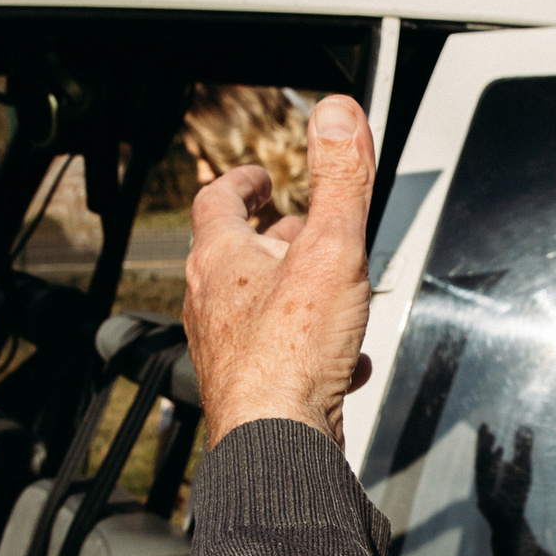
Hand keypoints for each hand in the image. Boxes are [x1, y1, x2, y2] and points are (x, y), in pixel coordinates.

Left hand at [184, 95, 376, 445]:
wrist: (278, 442)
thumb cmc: (291, 354)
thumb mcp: (330, 249)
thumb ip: (339, 180)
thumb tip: (336, 113)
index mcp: (222, 261)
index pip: (216, 203)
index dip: (240, 183)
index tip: (259, 177)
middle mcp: (213, 304)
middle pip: (232, 255)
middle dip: (270, 237)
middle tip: (297, 227)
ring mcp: (227, 350)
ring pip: (253, 307)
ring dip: (287, 290)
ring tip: (324, 286)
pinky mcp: (250, 390)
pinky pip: (278, 357)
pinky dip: (307, 347)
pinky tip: (343, 359)